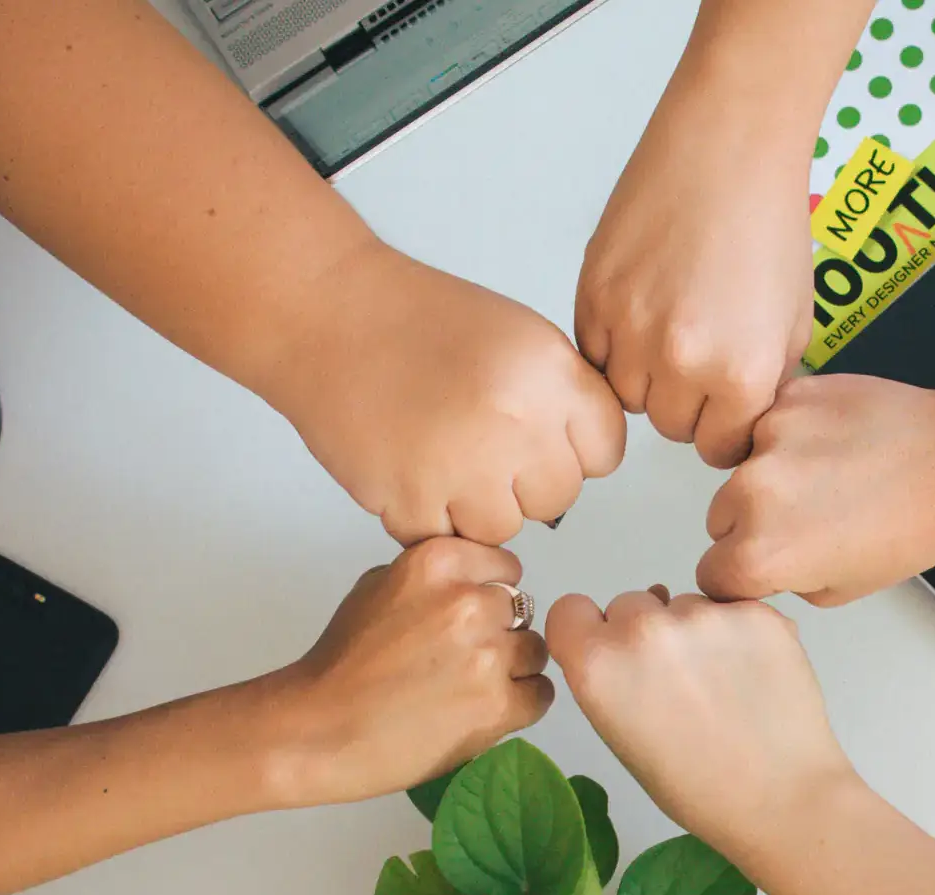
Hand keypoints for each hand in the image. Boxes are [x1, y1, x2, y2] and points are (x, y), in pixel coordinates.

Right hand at [251, 538, 553, 804]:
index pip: (506, 567)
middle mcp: (469, 602)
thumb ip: (433, 577)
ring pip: (536, 652)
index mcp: (438, 563)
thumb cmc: (342, 662)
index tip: (470, 618)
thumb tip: (475, 582)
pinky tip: (483, 711)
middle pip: (523, 611)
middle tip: (462, 660)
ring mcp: (487, 655)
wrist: (320, 730)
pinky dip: (520, 705)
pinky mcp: (498, 706)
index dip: (491, 594)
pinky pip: (540, 695)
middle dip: (500, 633)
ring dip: (513, 669)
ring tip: (470, 689)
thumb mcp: (377, 587)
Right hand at [276, 246, 626, 544]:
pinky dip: (427, 517)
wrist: (329, 314)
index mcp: (550, 373)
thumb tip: (584, 459)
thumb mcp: (520, 336)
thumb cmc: (421, 321)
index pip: (605, 451)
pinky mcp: (410, 499)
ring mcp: (462, 466)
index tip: (542, 438)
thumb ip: (562, 397)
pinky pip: (445, 540)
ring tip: (442, 456)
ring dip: (476, 506)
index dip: (574, 449)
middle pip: (558, 497)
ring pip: (504, 528)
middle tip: (482, 446)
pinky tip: (411, 469)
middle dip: (526, 482)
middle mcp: (515, 421)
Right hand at [546, 588, 854, 848]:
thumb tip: (625, 637)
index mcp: (598, 664)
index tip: (613, 654)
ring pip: (685, 603)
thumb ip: (609, 678)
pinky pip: (732, 607)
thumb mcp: (621, 737)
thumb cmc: (695, 787)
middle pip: (630, 603)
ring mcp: (703, 614)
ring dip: (696, 631)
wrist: (781, 798)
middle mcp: (643, 628)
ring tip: (725, 685)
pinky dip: (740, 631)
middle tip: (679, 682)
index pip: (571, 610)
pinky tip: (755, 675)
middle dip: (646, 633)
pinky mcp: (756, 611)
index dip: (591, 631)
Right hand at [575, 68, 812, 468]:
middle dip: (687, 402)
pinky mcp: (592, 295)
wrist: (729, 146)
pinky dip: (614, 344)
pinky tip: (644, 307)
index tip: (725, 407)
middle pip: (670, 427)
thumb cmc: (769, 220)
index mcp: (741, 374)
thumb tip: (742, 422)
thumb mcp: (795, 321)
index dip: (725, 427)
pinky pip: (594, 354)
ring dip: (646, 376)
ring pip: (626, 396)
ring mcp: (630, 328)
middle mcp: (681, 360)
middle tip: (700, 356)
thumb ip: (766, 383)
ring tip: (670, 327)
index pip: (720, 447)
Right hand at [699, 374, 934, 604]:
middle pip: (720, 517)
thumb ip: (782, 579)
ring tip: (830, 476)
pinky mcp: (789, 398)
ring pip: (741, 467)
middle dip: (751, 522)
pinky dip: (792, 435)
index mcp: (761, 554)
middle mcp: (752, 494)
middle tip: (809, 518)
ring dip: (770, 474)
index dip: (740, 574)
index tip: (763, 565)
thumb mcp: (839, 589)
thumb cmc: (914, 527)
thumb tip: (758, 563)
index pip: (712, 573)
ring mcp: (768, 438)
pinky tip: (835, 444)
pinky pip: (769, 424)